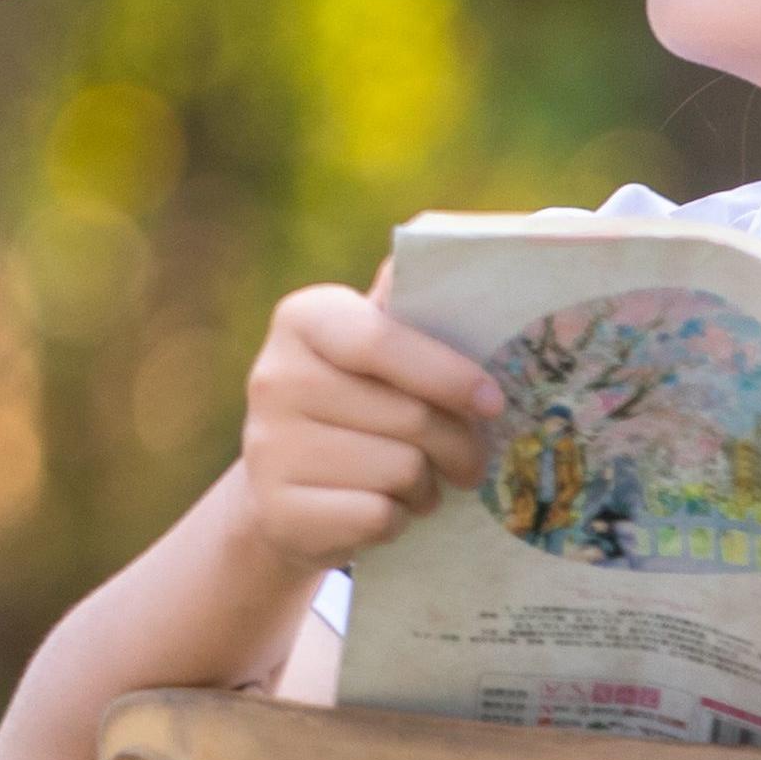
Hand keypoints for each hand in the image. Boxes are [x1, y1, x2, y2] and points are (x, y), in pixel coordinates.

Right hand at [232, 280, 510, 571]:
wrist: (285, 492)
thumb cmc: (357, 407)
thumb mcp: (376, 352)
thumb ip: (410, 309)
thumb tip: (467, 239)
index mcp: (303, 319)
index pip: (381, 341)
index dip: (447, 374)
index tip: (493, 403)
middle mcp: (273, 376)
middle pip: (409, 417)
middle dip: (457, 445)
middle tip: (468, 460)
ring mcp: (267, 446)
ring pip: (400, 471)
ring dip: (426, 487)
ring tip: (415, 482)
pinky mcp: (276, 510)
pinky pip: (376, 517)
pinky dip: (396, 520)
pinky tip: (383, 508)